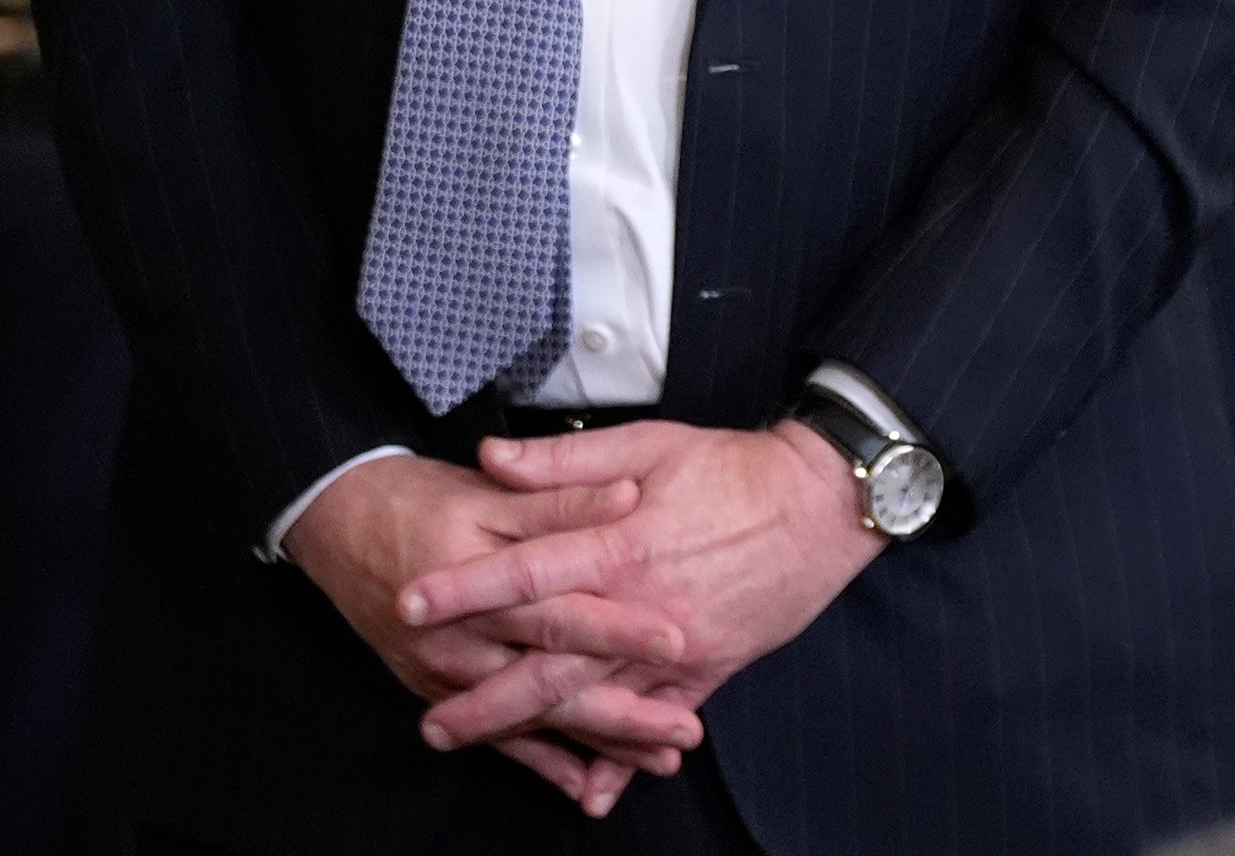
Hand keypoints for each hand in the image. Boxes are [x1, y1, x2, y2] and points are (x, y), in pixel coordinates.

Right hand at [280, 454, 694, 812]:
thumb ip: (558, 499)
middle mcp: (463, 641)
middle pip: (553, 684)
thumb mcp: (487, 490)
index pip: (560, 611)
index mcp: (480, 584)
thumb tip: (627, 496)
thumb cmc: (417, 499)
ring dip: (598, 743)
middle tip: (684, 730)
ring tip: (659, 759)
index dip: (618, 629)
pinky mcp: (439, 692)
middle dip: (623, 712)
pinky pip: (496, 737)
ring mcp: (448, 675)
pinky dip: (541, 762)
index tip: (676, 642)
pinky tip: (585, 783)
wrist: (336, 523)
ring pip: (534, 719)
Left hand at [400, 419, 883, 752]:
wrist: (823, 504)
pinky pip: (658, 721)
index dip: (466, 589)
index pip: (527, 571)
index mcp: (623, 544)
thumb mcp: (648, 443)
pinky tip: (590, 791)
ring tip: (485, 748)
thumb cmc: (733, 467)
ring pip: (596, 700)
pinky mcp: (709, 669)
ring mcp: (678, 647)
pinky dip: (624, 761)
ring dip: (536, 731)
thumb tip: (492, 458)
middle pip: (552, 662)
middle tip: (430, 722)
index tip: (412, 604)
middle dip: (486, 697)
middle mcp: (644, 607)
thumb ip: (566, 460)